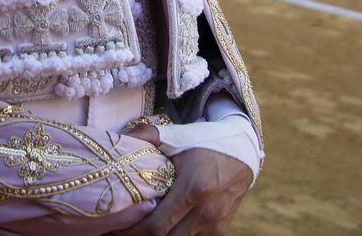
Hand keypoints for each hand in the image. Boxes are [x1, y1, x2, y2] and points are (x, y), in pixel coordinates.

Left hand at [116, 126, 251, 235]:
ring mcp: (215, 225)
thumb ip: (149, 135)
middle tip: (125, 230)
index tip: (118, 226)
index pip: (157, 227)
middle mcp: (206, 212)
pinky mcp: (220, 231)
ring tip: (142, 229)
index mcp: (193, 189)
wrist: (243, 152)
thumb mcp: (179, 136)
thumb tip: (121, 135)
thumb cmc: (206, 143)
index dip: (134, 232)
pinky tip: (163, 229)